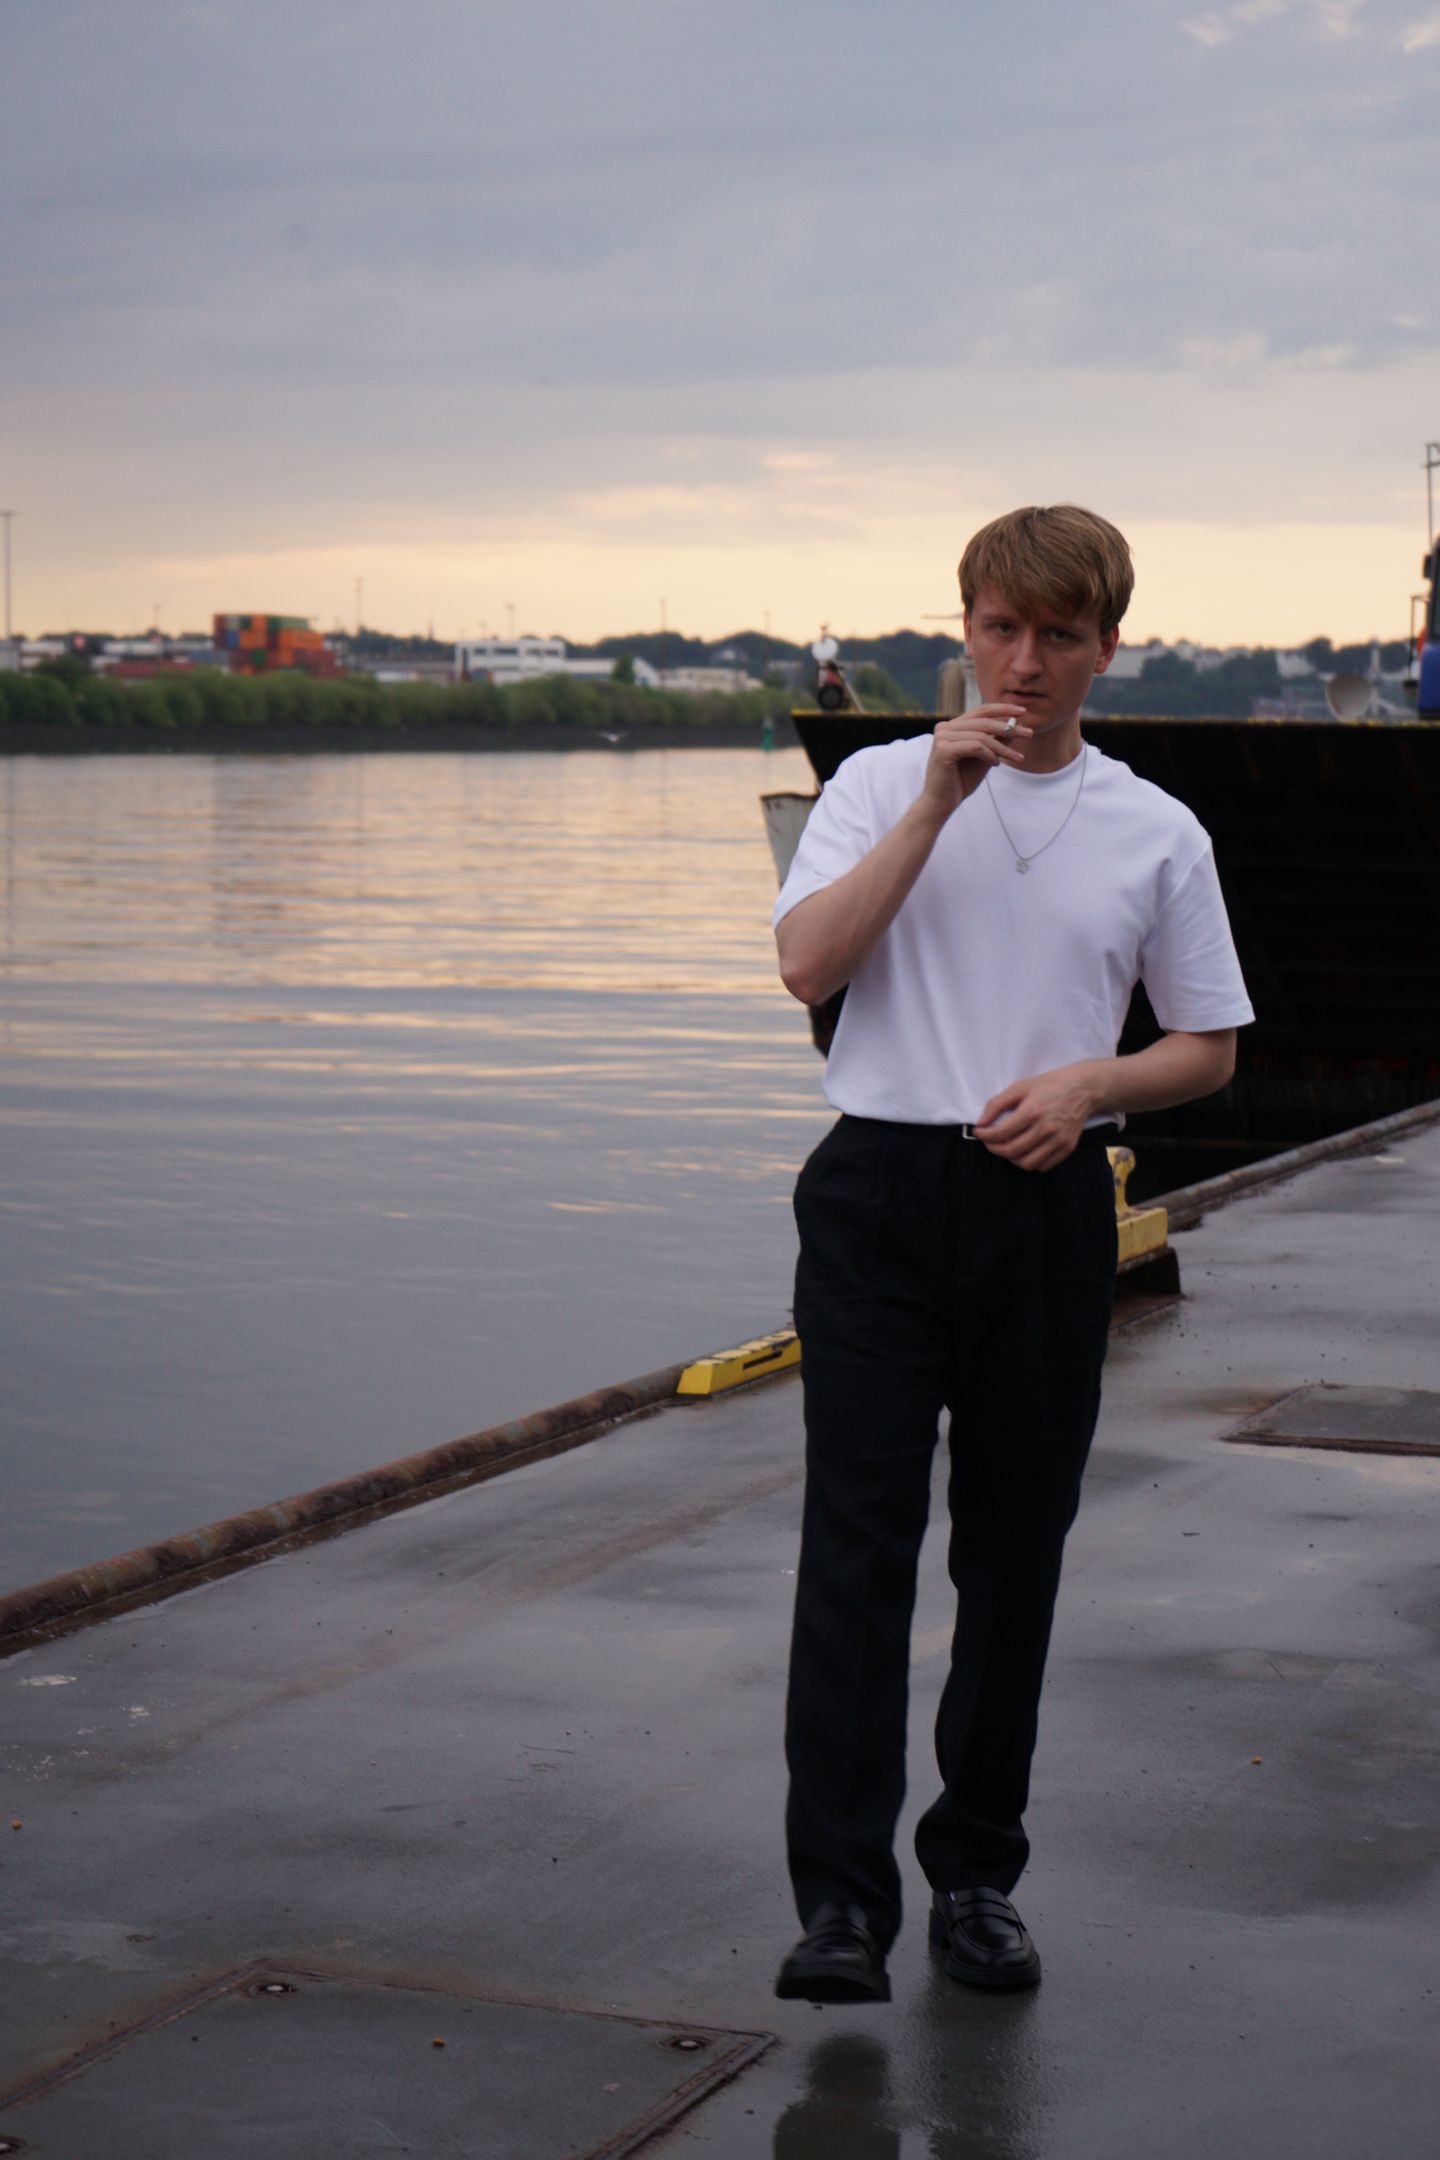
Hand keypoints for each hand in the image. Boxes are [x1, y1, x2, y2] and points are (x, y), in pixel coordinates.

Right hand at [923, 705, 1032, 815]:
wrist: (942, 803)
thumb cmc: (961, 780)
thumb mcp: (986, 757)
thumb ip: (998, 740)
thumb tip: (1017, 723)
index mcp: (953, 726)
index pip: (981, 711)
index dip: (1003, 708)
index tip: (1023, 712)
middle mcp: (945, 727)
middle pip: (984, 721)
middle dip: (1009, 728)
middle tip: (1029, 734)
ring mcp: (942, 737)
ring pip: (982, 736)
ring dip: (1003, 747)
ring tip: (1016, 758)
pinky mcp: (943, 750)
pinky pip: (976, 747)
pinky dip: (989, 755)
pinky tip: (996, 765)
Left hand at [974, 1064, 1098, 1171]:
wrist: (1083, 1089)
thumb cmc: (1050, 1085)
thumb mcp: (1021, 1087)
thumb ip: (997, 1104)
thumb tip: (981, 1122)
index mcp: (1032, 1112)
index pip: (1001, 1133)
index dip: (985, 1136)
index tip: (979, 1132)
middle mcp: (1046, 1129)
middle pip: (1011, 1151)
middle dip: (994, 1148)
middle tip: (989, 1142)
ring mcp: (1059, 1140)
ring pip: (1027, 1163)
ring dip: (1011, 1159)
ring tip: (1006, 1148)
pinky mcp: (1068, 1147)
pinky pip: (1044, 1166)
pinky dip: (1030, 1162)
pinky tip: (1025, 1151)